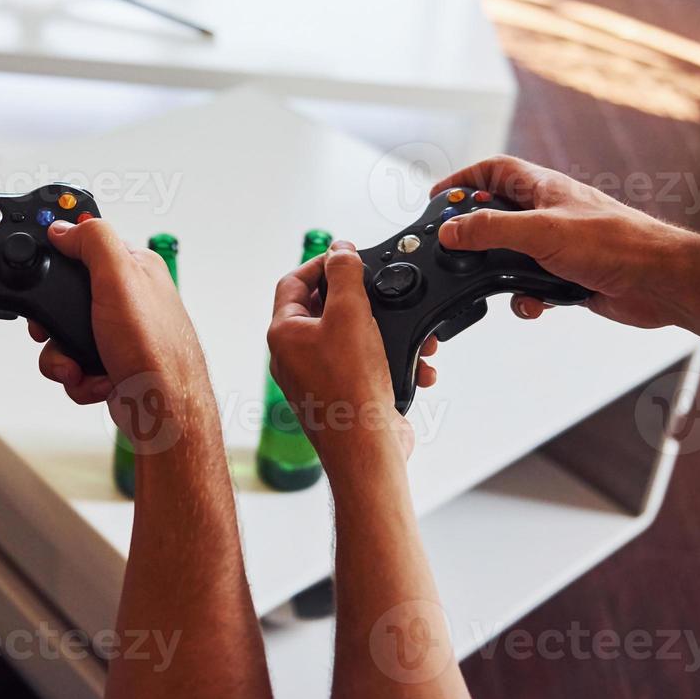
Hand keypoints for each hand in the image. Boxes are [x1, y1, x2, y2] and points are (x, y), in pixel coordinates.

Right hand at [28, 219, 210, 429]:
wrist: (162, 408)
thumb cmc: (155, 347)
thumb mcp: (120, 278)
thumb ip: (93, 241)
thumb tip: (64, 227)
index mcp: (134, 267)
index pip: (86, 246)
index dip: (59, 259)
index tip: (41, 272)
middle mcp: (126, 298)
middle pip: (64, 297)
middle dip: (53, 323)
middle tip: (53, 331)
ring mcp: (117, 333)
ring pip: (63, 336)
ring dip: (63, 357)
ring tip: (79, 365)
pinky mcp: (109, 362)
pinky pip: (74, 365)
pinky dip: (79, 378)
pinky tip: (97, 380)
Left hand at [266, 242, 437, 463]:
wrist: (368, 449)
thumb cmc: (350, 388)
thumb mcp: (350, 314)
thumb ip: (344, 275)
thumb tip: (339, 249)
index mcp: (284, 334)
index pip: (294, 282)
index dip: (321, 264)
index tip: (347, 257)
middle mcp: (295, 357)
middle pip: (326, 309)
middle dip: (363, 301)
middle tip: (383, 294)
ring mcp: (319, 379)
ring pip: (353, 339)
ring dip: (386, 332)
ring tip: (412, 335)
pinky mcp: (344, 396)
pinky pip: (368, 366)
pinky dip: (392, 360)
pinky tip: (415, 366)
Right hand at [433, 155, 699, 329]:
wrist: (660, 282)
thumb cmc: (616, 242)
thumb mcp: (540, 232)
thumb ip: (491, 230)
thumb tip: (451, 230)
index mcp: (542, 189)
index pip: (492, 171)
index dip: (463, 181)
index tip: (436, 198)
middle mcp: (548, 213)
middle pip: (496, 216)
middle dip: (477, 236)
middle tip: (458, 251)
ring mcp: (557, 245)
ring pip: (511, 256)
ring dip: (502, 273)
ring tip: (501, 282)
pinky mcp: (566, 275)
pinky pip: (531, 285)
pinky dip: (526, 297)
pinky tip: (536, 303)